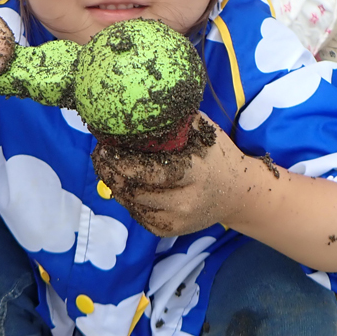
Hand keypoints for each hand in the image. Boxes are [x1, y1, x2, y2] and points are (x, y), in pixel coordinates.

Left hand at [92, 115, 258, 236]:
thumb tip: (142, 105)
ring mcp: (176, 220)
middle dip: (111, 172)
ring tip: (105, 165)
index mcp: (195, 174)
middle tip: (99, 154)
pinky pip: (137, 214)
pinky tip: (121, 182)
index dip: (123, 162)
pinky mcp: (168, 230)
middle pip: (136, 191)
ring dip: (114, 184)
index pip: (151, 172)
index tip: (105, 147)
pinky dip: (126, 197)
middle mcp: (185, 202)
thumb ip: (176, 121)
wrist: (237, 194)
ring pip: (132, 204)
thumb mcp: (204, 132)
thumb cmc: (217, 156)